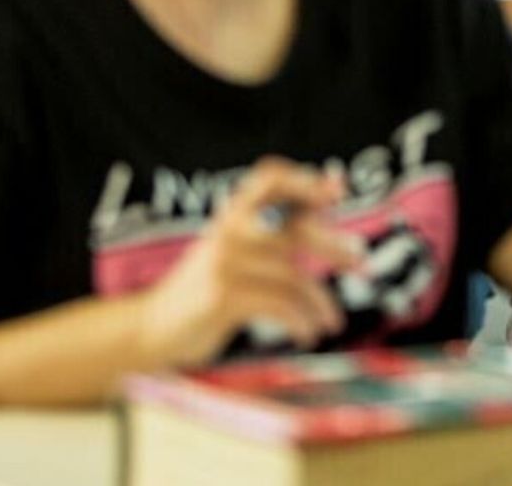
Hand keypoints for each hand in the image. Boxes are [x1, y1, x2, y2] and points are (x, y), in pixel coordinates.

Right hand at [137, 158, 362, 368]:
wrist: (150, 329)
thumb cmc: (204, 290)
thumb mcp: (234, 252)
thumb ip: (272, 231)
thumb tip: (328, 212)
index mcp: (232, 213)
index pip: (269, 178)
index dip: (305, 180)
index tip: (338, 189)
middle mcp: (228, 229)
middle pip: (295, 229)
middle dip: (333, 246)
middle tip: (361, 262)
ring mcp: (224, 261)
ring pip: (293, 276)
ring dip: (320, 302)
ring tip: (332, 321)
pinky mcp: (223, 295)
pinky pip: (280, 304)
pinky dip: (302, 320)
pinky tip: (309, 333)